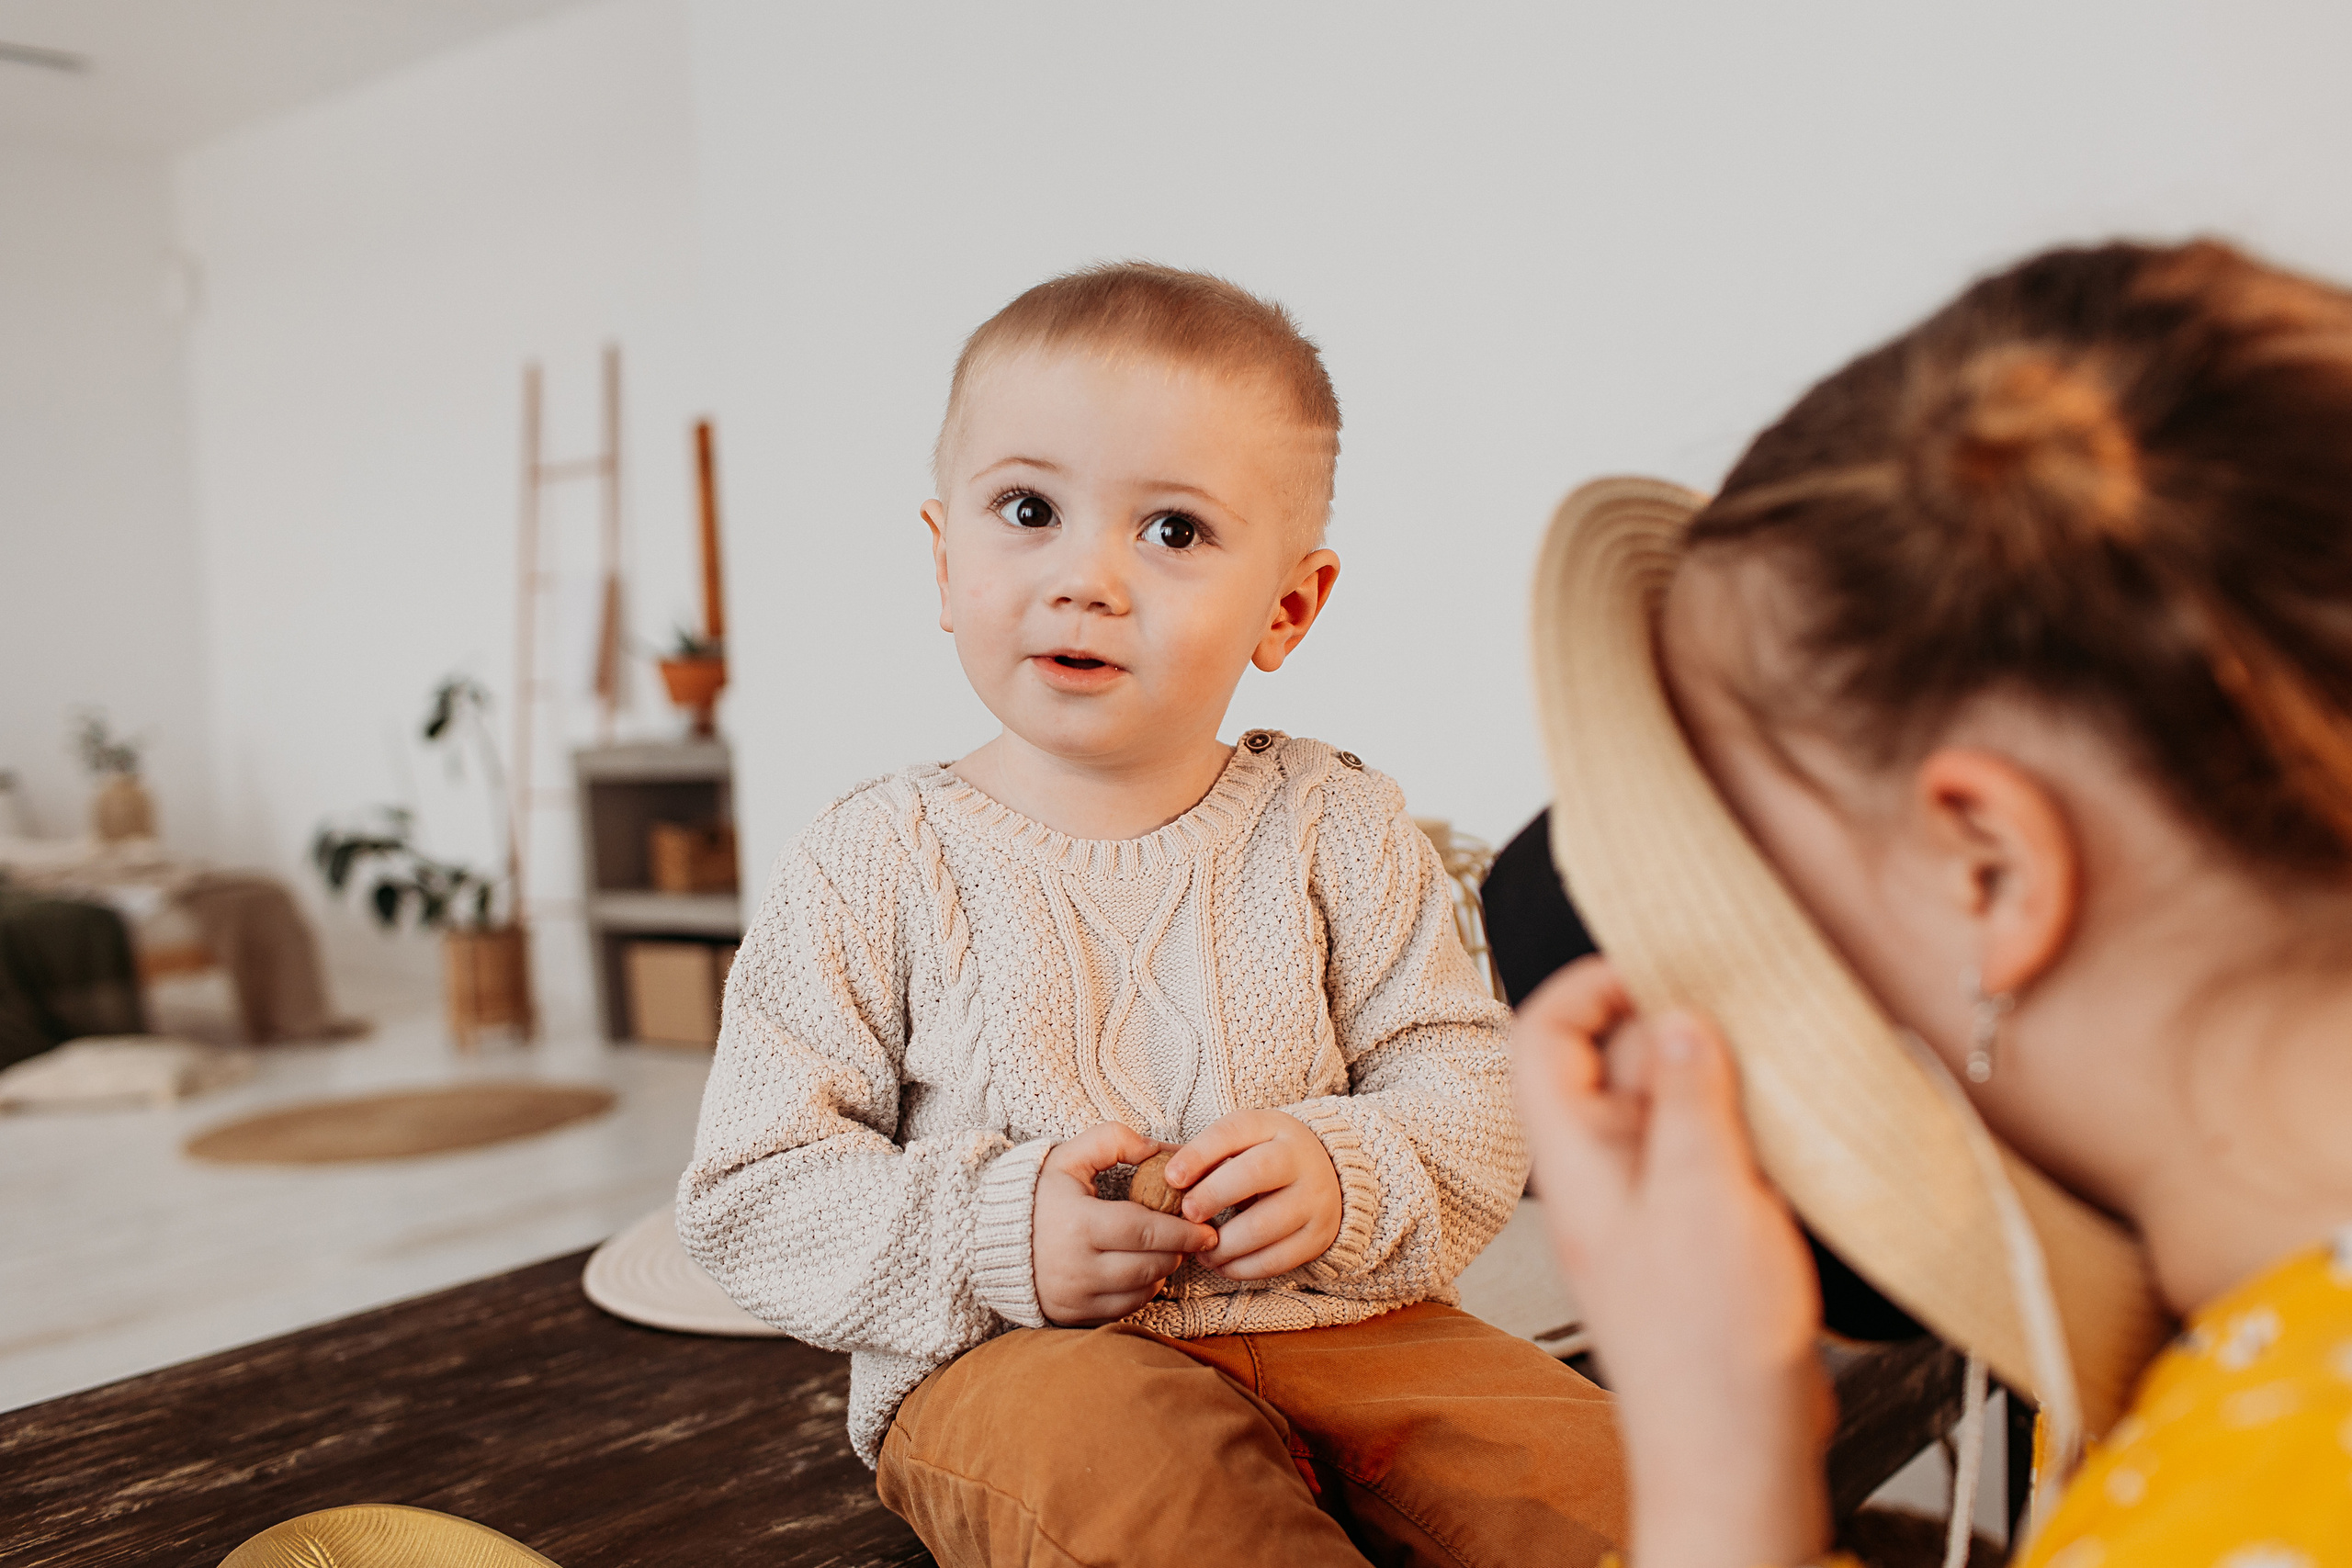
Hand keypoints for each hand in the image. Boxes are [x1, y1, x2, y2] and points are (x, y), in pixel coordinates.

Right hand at [1033, 1122, 1219, 1325]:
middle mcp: (1077, 1268)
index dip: (1183, 1232)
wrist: (987, 1237)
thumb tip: (1158, 1150)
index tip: (1206, 1229)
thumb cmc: (1037, 1193)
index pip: (1146, 1232)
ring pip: (1141, 1291)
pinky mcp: (1072, 1316)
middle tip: (1193, 1237)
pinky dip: (1142, 1291)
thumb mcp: (1069, 1156)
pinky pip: (1124, 1309)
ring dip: (1163, 1271)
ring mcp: (1075, 1296)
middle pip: (1150, 1265)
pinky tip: (1142, 1269)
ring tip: (1167, 1250)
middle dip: (1178, 1251)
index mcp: (1079, 1225)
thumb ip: (1114, 1141)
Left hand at [1163, 1109, 1342, 1279]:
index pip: (1233, 1131)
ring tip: (1198, 1248)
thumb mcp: (1242, 1143)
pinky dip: (1242, 1268)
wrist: (1328, 1177)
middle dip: (1213, 1195)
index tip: (1170, 1177)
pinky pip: (1277, 1260)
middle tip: (1186, 1215)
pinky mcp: (1318, 1237)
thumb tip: (1159, 1179)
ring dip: (1223, 1243)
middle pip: (1255, 1173)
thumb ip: (1205, 1157)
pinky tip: (1220, 1264)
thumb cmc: (1265, 1158)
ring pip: (1265, 1224)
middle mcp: (1300, 1159)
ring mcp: (1314, 1199)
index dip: (1199, 1154)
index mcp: (1273, 1127)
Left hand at [1513, 958, 1832, 1567]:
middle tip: (1745, 1011)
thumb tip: (1680, 1015)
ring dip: (1723, 1074)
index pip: (1543, 1034)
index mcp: (1576, 1158)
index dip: (1590, 983)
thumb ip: (1691, 1098)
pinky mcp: (1700, 1223)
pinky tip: (1794, 1125)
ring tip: (1779, 1065)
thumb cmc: (1706, 1351)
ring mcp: (1654, 1197)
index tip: (1660, 961)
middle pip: (1618, 1056)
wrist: (1739, 1453)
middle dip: (1679, 1024)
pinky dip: (1747, 1123)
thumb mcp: (1705, 1198)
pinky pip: (1712, 1143)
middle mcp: (1606, 1169)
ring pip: (1674, 1096)